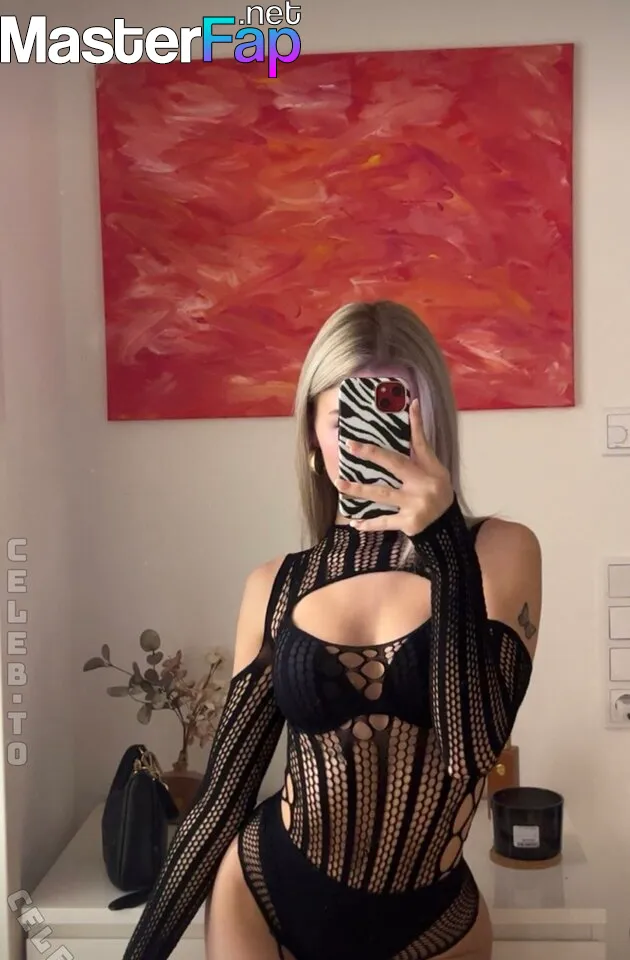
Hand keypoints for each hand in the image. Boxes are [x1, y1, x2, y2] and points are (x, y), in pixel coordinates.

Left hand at [334, 398, 454, 537]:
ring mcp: (415, 504)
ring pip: (382, 494)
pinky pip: (384, 522)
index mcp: (429, 469)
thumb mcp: (434, 469)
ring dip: (359, 489)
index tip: (412, 404)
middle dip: (371, 454)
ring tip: (340, 484)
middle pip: (395, 465)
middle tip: (350, 445)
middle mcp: (422, 484)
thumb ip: (420, 447)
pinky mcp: (409, 522)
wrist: (446, 526)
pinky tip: (354, 523)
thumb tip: (413, 409)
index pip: (421, 442)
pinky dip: (369, 524)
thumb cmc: (436, 491)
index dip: (416, 423)